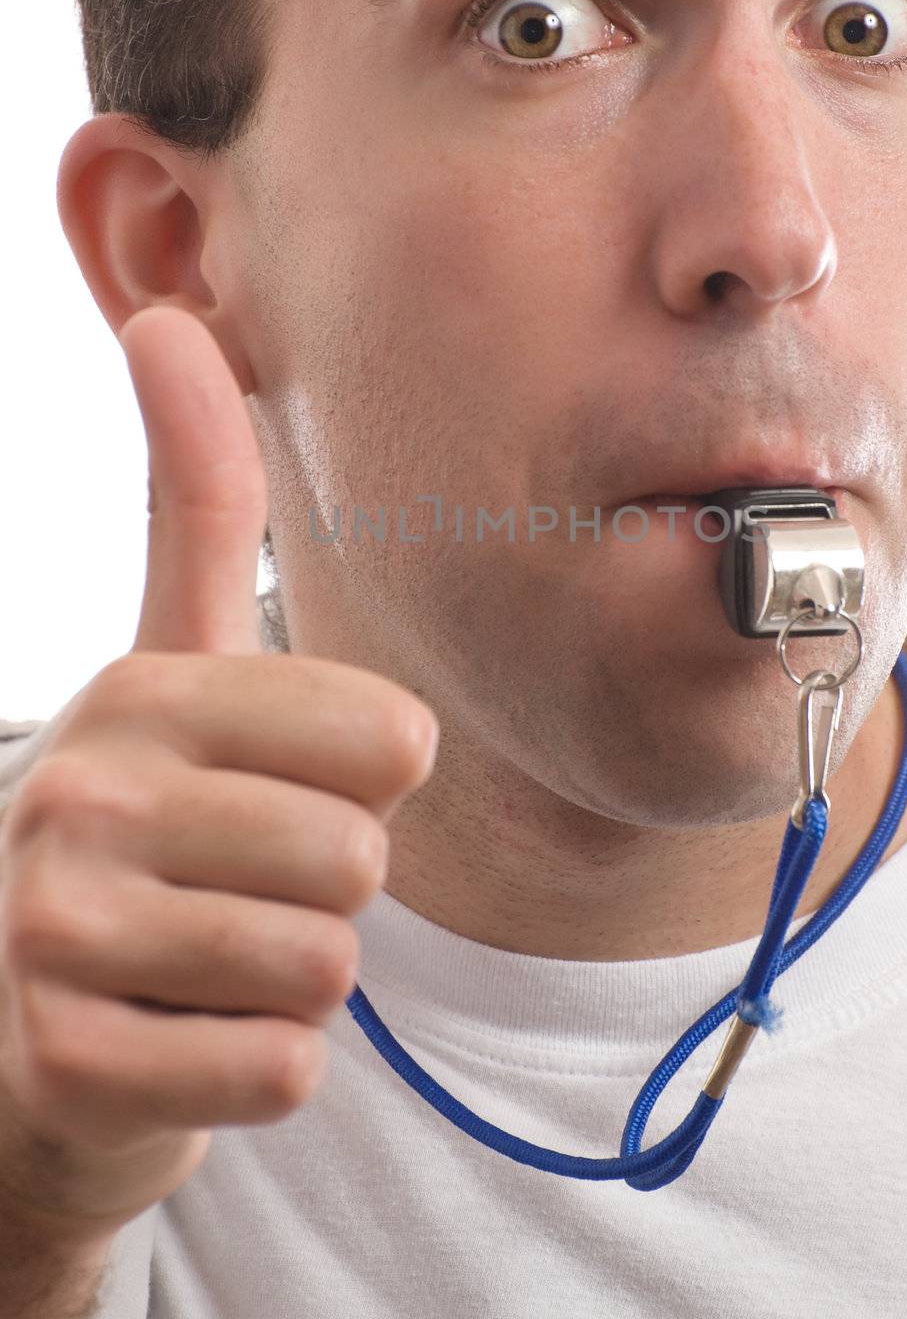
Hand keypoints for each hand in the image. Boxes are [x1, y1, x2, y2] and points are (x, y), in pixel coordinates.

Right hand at [0, 306, 438, 1240]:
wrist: (28, 1029)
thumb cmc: (140, 828)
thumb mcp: (167, 658)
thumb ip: (191, 498)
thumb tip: (166, 316)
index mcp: (139, 688)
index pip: (391, 741)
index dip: (369, 786)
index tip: (278, 792)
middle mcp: (82, 794)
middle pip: (362, 859)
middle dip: (329, 894)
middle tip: (237, 892)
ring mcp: (56, 936)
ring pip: (324, 967)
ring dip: (291, 981)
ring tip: (204, 962)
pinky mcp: (64, 1070)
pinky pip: (281, 1068)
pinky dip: (258, 1067)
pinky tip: (180, 1039)